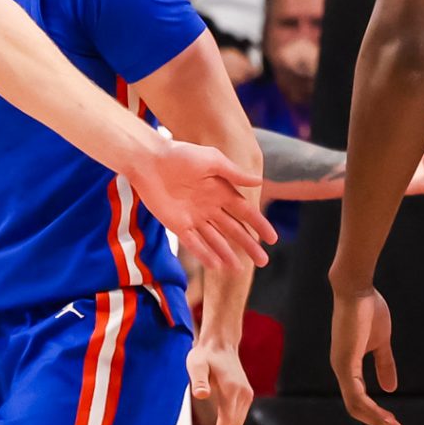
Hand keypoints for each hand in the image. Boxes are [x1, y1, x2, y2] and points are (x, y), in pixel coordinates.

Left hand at [126, 140, 273, 269]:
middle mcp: (210, 207)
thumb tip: (259, 182)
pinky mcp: (177, 225)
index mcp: (221, 191)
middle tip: (263, 261)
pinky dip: (204, 254)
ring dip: (227, 254)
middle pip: (234, 230)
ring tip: (240, 270)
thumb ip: (234, 174)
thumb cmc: (180, 154)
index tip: (273, 239)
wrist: (149, 161)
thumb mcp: (212, 160)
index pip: (245, 212)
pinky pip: (193, 243)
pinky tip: (216, 266)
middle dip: (248, 245)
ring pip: (215, 240)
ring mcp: (194, 217)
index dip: (259, 225)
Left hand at [187, 338, 253, 424]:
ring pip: (238, 420)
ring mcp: (246, 393)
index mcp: (232, 389)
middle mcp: (243, 393)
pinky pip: (239, 414)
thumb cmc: (205, 355)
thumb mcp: (196, 365)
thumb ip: (199, 380)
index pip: (227, 419)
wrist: (220, 344)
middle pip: (234, 423)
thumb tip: (201, 395)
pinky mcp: (245, 393)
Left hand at [330, 284, 401, 424]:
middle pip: (355, 407)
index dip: (375, 412)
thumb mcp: (381, 343)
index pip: (358, 398)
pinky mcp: (345, 361)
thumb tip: (391, 389)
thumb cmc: (368, 310)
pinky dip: (371, 407)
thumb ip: (384, 364)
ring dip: (375, 418)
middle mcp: (341, 369)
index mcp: (348, 365)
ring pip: (355, 404)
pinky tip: (385, 415)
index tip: (394, 421)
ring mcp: (341, 366)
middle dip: (376, 421)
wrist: (357, 289)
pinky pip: (356, 393)